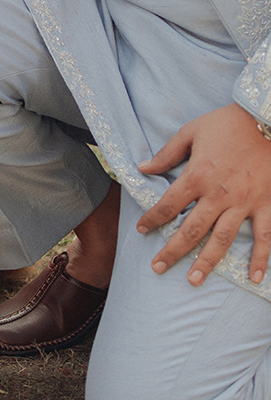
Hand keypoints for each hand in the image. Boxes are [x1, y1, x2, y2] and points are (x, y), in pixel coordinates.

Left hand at [137, 104, 270, 286]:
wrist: (265, 119)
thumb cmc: (226, 123)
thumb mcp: (191, 132)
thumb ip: (167, 154)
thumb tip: (142, 168)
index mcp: (197, 175)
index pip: (169, 205)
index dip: (153, 219)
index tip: (142, 230)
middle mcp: (219, 194)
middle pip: (192, 229)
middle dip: (173, 250)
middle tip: (158, 268)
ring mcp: (244, 203)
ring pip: (222, 239)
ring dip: (207, 262)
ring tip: (193, 280)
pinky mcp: (266, 205)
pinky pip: (263, 237)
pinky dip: (260, 259)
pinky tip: (254, 278)